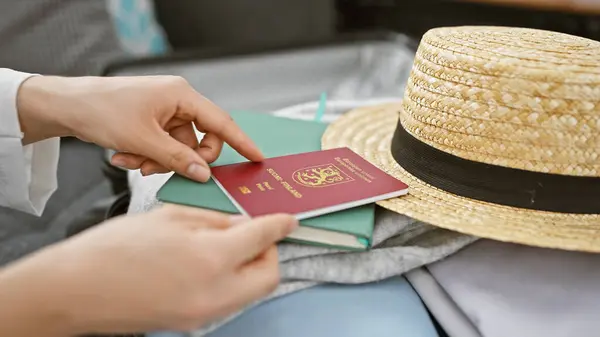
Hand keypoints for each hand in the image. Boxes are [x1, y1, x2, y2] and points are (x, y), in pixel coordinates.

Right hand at [0, 206, 296, 335]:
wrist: (75, 291)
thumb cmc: (114, 249)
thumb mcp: (171, 218)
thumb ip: (214, 221)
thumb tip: (241, 223)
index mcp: (211, 259)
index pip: (262, 239)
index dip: (278, 225)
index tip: (288, 219)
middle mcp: (215, 294)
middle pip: (268, 275)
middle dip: (269, 251)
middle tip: (255, 232)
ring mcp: (205, 315)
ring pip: (251, 291)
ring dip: (250, 266)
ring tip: (229, 245)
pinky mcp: (193, 323)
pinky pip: (228, 300)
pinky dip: (231, 280)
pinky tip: (211, 262)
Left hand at [17, 75, 262, 181]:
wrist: (67, 106)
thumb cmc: (102, 110)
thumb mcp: (143, 140)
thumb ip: (178, 159)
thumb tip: (203, 173)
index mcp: (181, 95)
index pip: (221, 122)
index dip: (241, 142)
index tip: (257, 158)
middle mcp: (177, 102)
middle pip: (200, 140)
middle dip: (182, 159)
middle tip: (161, 168)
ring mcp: (164, 113)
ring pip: (179, 148)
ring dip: (157, 161)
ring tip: (132, 161)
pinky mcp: (152, 122)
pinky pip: (163, 147)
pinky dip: (147, 156)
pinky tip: (125, 156)